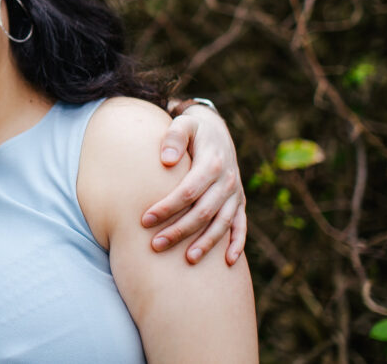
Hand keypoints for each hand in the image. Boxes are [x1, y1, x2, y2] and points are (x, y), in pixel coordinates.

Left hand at [141, 105, 245, 265]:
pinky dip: (237, 243)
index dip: (167, 207)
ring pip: (222, 223)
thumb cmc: (192, 129)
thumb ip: (174, 137)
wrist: (216, 129)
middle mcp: (226, 180)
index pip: (188, 192)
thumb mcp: (183, 124)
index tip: (145, 220)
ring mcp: (235, 193)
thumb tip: (167, 160)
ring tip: (187, 260)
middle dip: (180, 231)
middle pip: (203, 212)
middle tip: (155, 245)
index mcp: (211, 163)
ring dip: (206, 243)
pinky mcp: (239, 201)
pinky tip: (227, 262)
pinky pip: (241, 225)